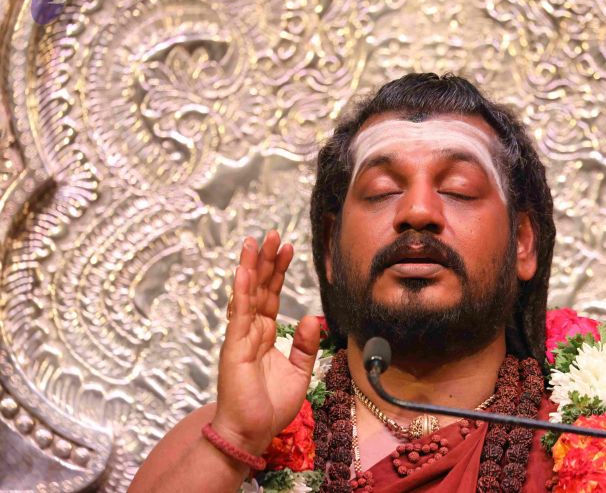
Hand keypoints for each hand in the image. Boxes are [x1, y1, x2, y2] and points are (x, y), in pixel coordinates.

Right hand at [212, 230, 320, 454]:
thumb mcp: (299, 372)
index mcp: (265, 334)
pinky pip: (239, 314)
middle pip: (260, 287)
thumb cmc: (270, 406)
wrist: (252, 432)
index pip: (272, 295)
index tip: (288, 247)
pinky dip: (242, 292)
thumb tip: (309, 317)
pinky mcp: (234, 347)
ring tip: (256, 241)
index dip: (279, 271)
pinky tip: (245, 272)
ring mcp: (240, 336)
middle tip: (273, 234)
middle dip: (267, 260)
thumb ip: (305, 345)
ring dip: (251, 267)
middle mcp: (251, 330)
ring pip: (247, 294)